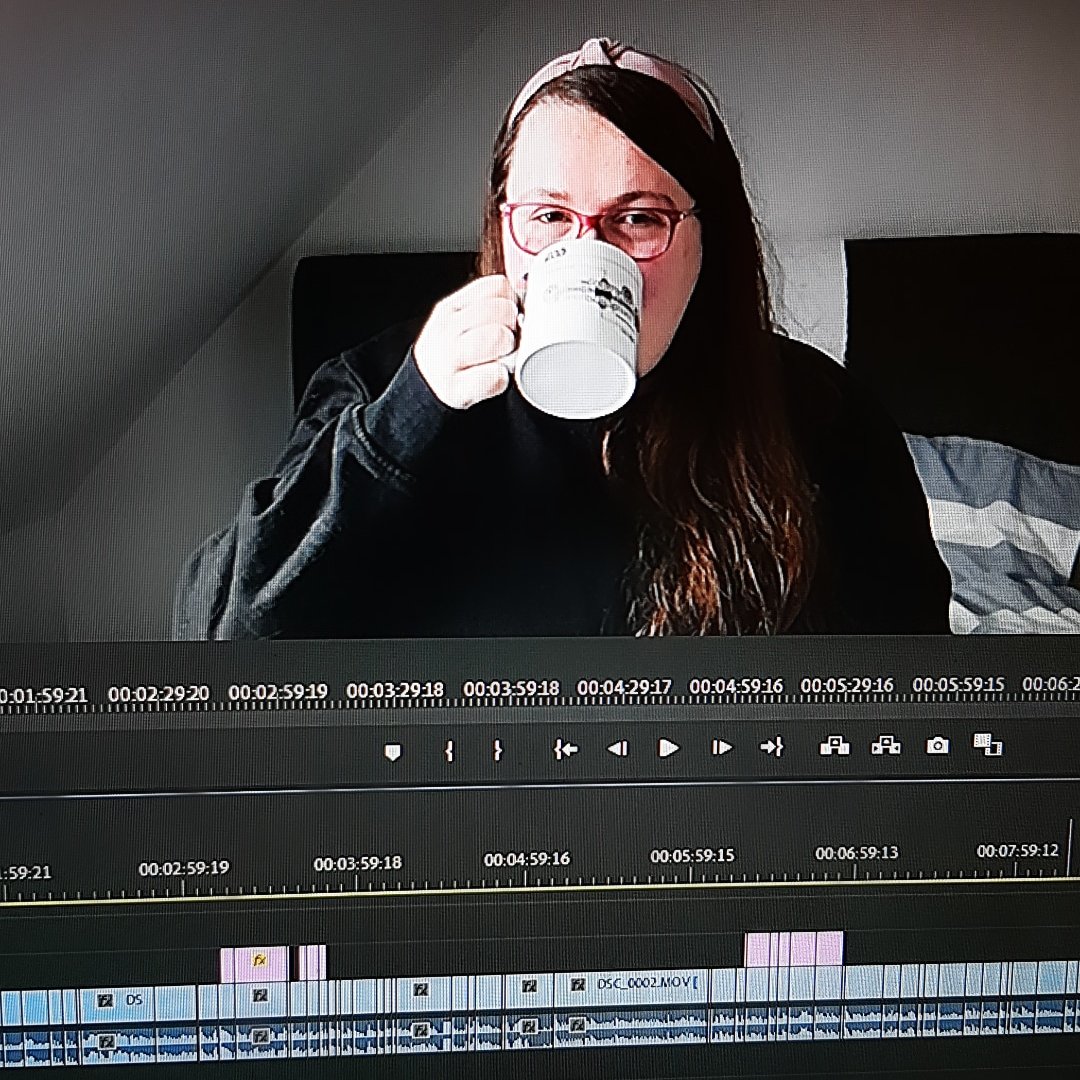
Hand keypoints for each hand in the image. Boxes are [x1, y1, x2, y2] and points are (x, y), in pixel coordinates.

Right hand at [413, 275, 521, 408]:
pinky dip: (502, 377)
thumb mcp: (462, 324)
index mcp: (451, 308)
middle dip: (513, 324)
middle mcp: (446, 329)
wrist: (427, 392)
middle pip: (501, 309)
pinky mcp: (456, 388)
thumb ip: (488, 308)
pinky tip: (496, 377)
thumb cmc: (454, 357)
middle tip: (510, 340)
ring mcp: (448, 359)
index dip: (513, 300)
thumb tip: (526, 301)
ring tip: (503, 357)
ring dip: (509, 348)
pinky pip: (494, 375)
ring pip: (497, 336)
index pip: (497, 286)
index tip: (512, 315)